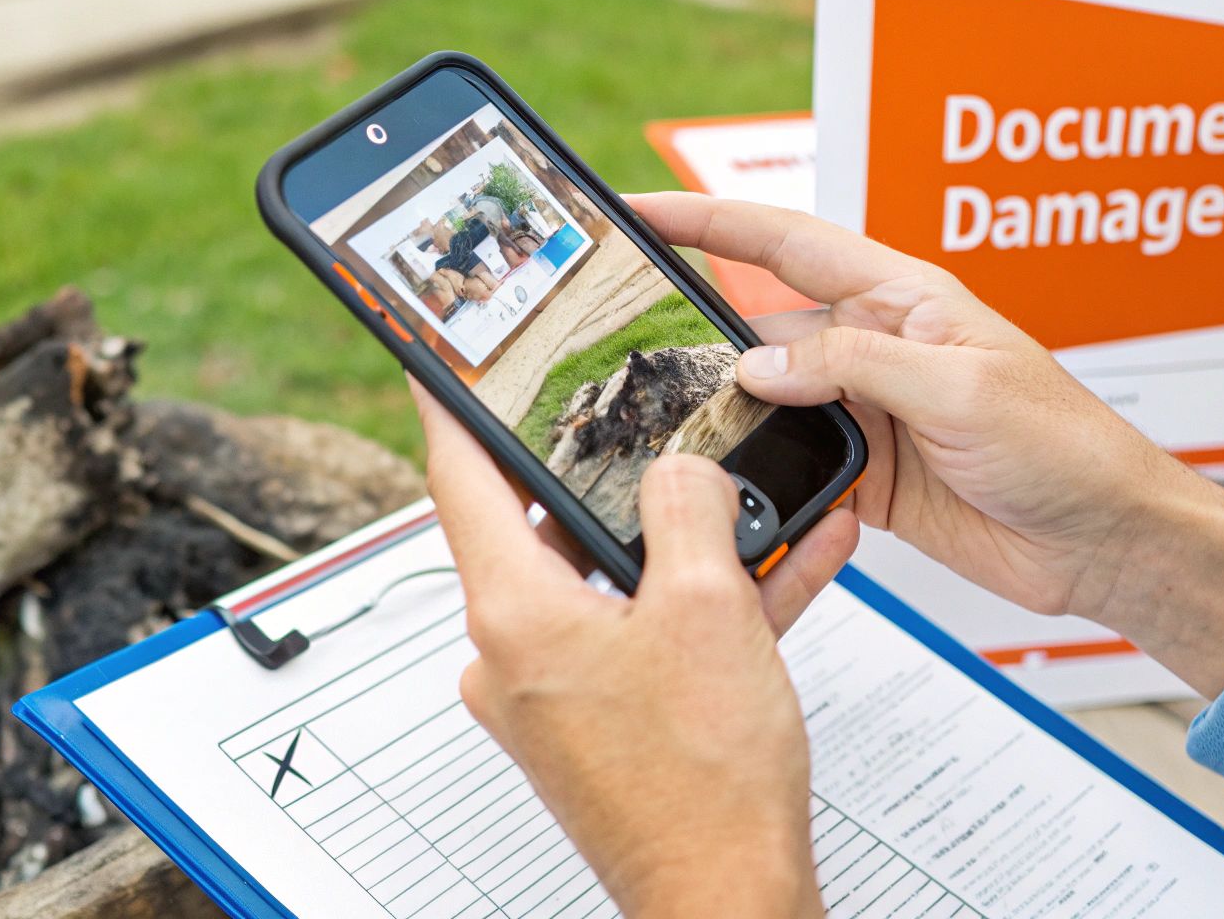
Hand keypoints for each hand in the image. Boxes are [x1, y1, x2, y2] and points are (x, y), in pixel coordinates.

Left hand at [411, 379, 853, 917]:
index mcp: (515, 613)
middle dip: (614, 474)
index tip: (443, 359)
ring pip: (614, 579)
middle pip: (547, 525)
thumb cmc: (703, 785)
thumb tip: (682, 471)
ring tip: (755, 503)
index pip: (460, 476)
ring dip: (685, 541)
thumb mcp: (708, 607)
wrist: (729, 900)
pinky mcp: (603, 719)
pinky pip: (649, 631)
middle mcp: (517, 653)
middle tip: (645, 421)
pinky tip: (780, 567)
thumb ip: (689, 508)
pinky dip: (705, 601)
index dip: (454, 403)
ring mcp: (557, 691)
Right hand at [628, 192, 1223, 697]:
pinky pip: (793, 458)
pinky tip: (727, 472)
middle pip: (763, 315)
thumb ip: (852, 366)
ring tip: (661, 406)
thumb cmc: (1064, 447)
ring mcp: (868, 410)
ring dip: (726, 402)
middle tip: (622, 315)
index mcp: (904, 297)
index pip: (786, 241)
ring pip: (770, 394)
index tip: (640, 208)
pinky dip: (760, 465)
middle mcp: (877, 346)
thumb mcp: (959, 387)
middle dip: (696, 313)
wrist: (1102, 540)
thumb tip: (757, 364)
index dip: (709, 221)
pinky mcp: (867, 472)